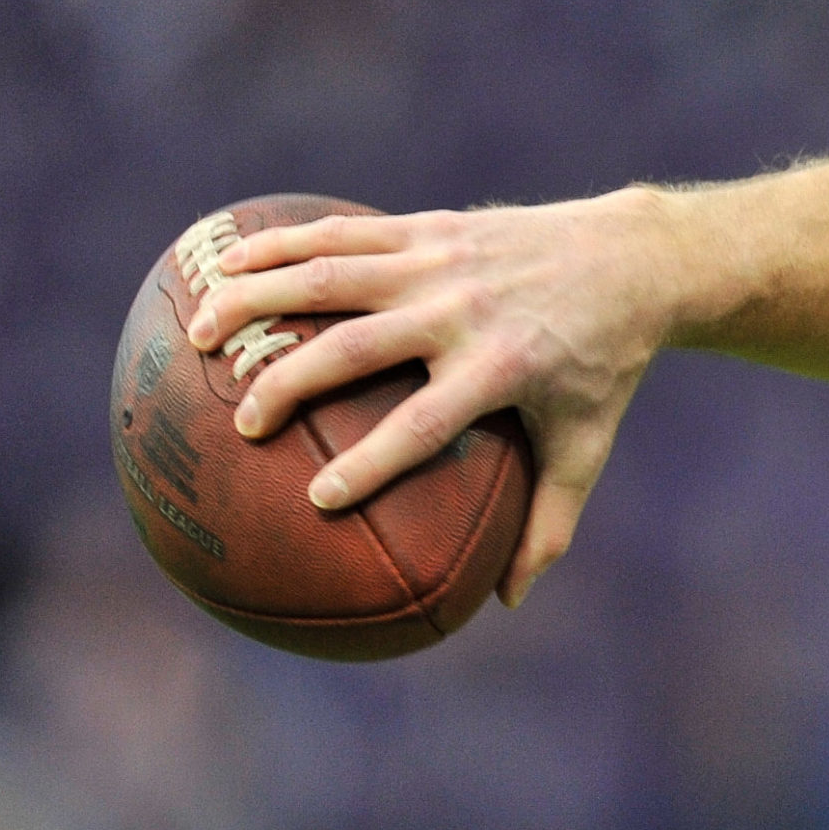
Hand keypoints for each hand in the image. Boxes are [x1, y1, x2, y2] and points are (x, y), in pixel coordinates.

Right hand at [183, 190, 683, 605]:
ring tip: (197, 335)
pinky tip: (222, 263)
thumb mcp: (587, 443)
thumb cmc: (603, 365)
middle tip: (244, 426)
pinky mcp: (429, 227)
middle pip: (357, 347)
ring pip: (330, 276)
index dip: (371, 463)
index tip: (317, 500)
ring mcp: (441, 261)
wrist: (630, 259)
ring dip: (257, 300)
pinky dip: (278, 244)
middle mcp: (465, 310)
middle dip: (290, 385)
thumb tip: (509, 602)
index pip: (424, 423)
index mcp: (505, 367)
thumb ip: (550, 521)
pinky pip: (340, 233)